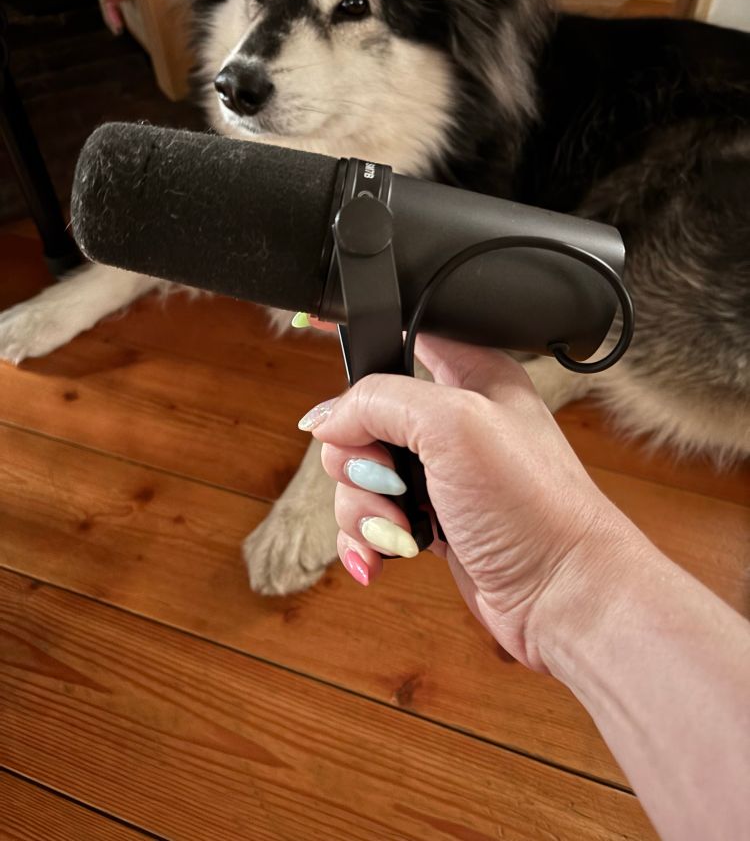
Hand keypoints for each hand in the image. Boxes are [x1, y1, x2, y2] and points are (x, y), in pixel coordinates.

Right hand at [301, 335, 642, 668]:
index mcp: (469, 374)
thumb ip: (379, 401)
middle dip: (356, 458)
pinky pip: (370, 518)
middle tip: (389, 477)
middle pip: (360, 418)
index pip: (401, 335)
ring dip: (362, 507)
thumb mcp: (452, 425)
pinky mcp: (429, 520)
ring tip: (399, 529)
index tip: (331, 365)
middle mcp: (451, 420)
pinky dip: (367, 539)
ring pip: (357, 474)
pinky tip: (384, 556)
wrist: (563, 595)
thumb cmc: (533, 505)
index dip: (362, 348)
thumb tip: (324, 418)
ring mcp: (439, 473)